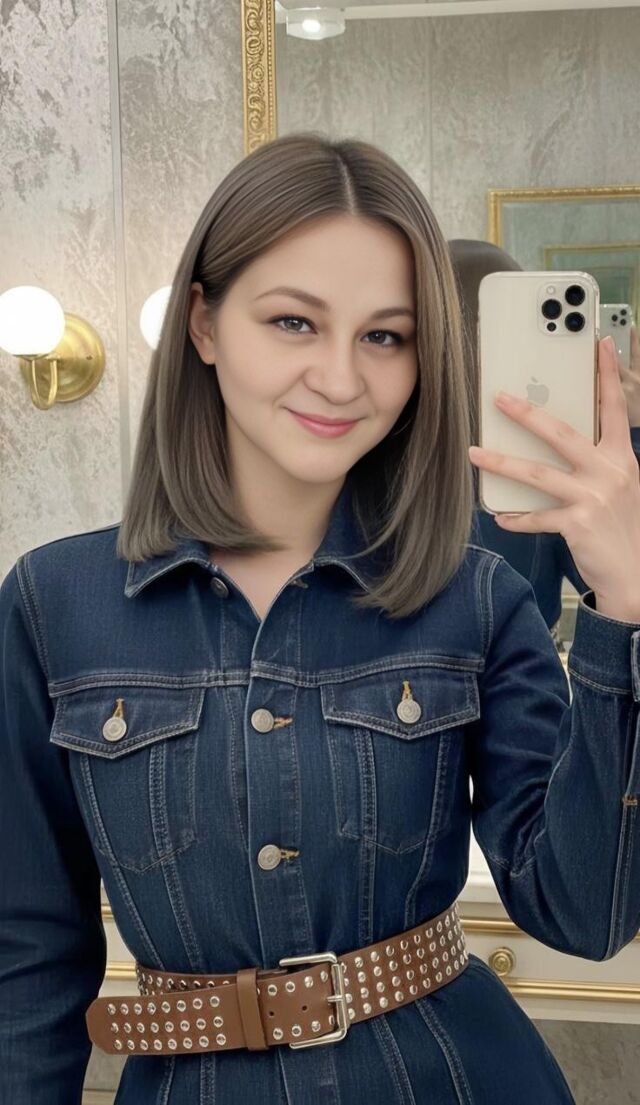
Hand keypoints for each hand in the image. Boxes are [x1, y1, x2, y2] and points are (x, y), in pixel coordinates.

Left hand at [468, 336, 639, 621]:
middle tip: (499, 398)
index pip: (614, 408)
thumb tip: (557, 440)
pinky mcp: (579, 524)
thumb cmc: (621, 525)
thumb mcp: (619, 485)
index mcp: (622, 457)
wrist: (636, 574)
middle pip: (562, 434)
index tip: (601, 344)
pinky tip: (499, 515)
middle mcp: (610, 472)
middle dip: (528, 414)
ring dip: (502, 462)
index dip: (607, 375)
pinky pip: (537, 517)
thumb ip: (596, 461)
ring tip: (474, 452)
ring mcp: (594, 497)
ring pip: (538, 474)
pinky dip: (516, 517)